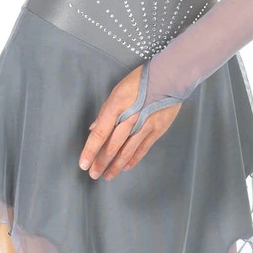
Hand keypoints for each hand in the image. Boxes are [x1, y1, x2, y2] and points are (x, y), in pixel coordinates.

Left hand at [80, 66, 182, 180]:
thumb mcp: (118, 91)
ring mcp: (144, 126)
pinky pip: (142, 148)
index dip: (90, 150)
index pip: (100, 134)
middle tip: (94, 174)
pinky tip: (126, 166)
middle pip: (112, 146)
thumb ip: (106, 112)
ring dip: (116, 165)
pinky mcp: (156, 130)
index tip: (84, 163)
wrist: (168, 77)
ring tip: (108, 175)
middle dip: (101, 162)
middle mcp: (129, 119)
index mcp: (116, 107)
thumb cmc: (141, 80)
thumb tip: (95, 128)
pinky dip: (133, 159)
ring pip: (127, 151)